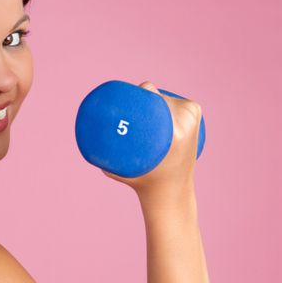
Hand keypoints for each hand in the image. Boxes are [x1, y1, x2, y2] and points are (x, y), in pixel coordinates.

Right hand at [102, 81, 202, 197]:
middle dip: (138, 96)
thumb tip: (86, 138)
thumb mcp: (119, 170)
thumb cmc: (142, 181)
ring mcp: (194, 117)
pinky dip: (165, 100)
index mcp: (175, 132)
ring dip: (150, 98)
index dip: (133, 92)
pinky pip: (176, 99)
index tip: (120, 100)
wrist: (172, 191)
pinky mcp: (195, 115)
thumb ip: (102, 156)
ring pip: (165, 96)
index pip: (150, 94)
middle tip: (125, 108)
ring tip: (138, 111)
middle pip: (156, 94)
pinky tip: (156, 102)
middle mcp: (186, 121)